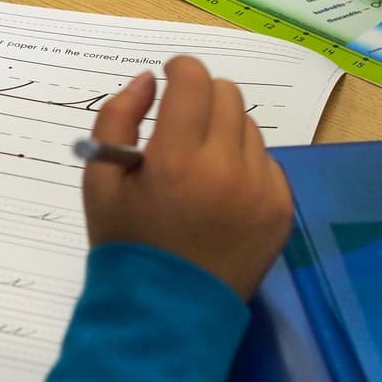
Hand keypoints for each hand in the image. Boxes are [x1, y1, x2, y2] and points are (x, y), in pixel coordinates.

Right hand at [82, 56, 293, 300]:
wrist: (166, 313)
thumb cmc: (125, 243)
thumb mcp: (99, 180)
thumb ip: (117, 118)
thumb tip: (148, 80)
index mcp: (177, 159)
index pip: (194, 82)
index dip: (181, 68)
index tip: (169, 74)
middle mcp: (227, 168)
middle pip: (227, 96)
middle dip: (201, 97)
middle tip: (180, 120)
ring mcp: (261, 190)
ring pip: (248, 128)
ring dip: (222, 130)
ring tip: (197, 163)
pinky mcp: (282, 210)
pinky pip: (267, 162)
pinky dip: (243, 163)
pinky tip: (218, 191)